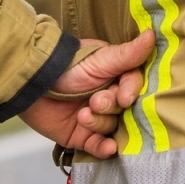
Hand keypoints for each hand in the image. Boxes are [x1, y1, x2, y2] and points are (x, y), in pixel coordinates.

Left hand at [19, 31, 154, 157]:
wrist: (32, 84)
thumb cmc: (67, 66)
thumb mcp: (100, 60)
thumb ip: (127, 54)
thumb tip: (152, 35)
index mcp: (116, 77)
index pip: (134, 86)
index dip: (130, 92)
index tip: (124, 97)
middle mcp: (109, 98)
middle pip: (124, 110)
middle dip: (110, 107)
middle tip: (95, 101)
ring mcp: (97, 118)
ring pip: (112, 127)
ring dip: (100, 123)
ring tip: (82, 115)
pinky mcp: (82, 137)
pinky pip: (99, 146)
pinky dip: (104, 148)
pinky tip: (108, 148)